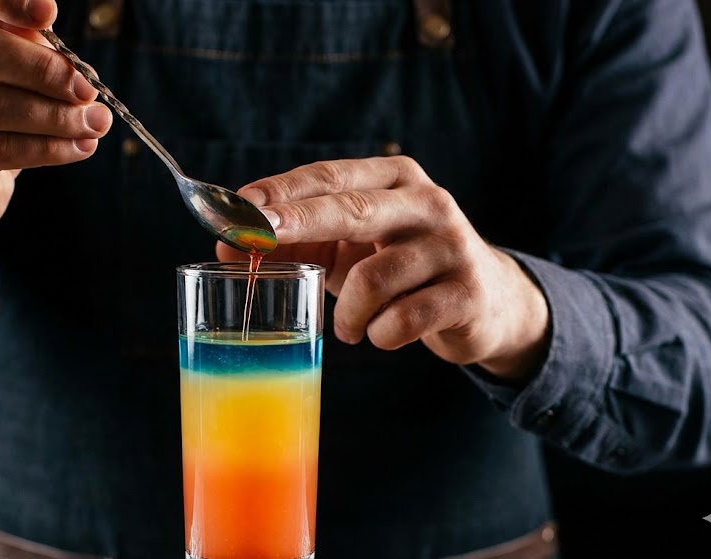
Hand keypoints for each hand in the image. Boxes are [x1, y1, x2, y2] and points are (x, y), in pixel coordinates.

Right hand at [0, 0, 111, 269]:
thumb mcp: (4, 74)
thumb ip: (26, 50)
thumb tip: (69, 57)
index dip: (2, 0)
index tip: (50, 13)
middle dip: (43, 69)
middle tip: (87, 89)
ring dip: (53, 115)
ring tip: (95, 124)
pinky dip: (44, 148)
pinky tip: (78, 148)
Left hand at [216, 156, 548, 380]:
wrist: (485, 301)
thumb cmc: (398, 266)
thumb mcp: (348, 247)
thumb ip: (295, 241)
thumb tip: (225, 246)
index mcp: (392, 180)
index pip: (328, 177)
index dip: (281, 192)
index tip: (237, 208)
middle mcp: (426, 203)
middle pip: (354, 209)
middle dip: (298, 222)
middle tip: (258, 239)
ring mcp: (451, 247)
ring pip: (376, 278)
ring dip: (348, 312)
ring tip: (348, 326)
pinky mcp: (466, 294)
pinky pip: (405, 319)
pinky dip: (381, 334)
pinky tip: (382, 334)